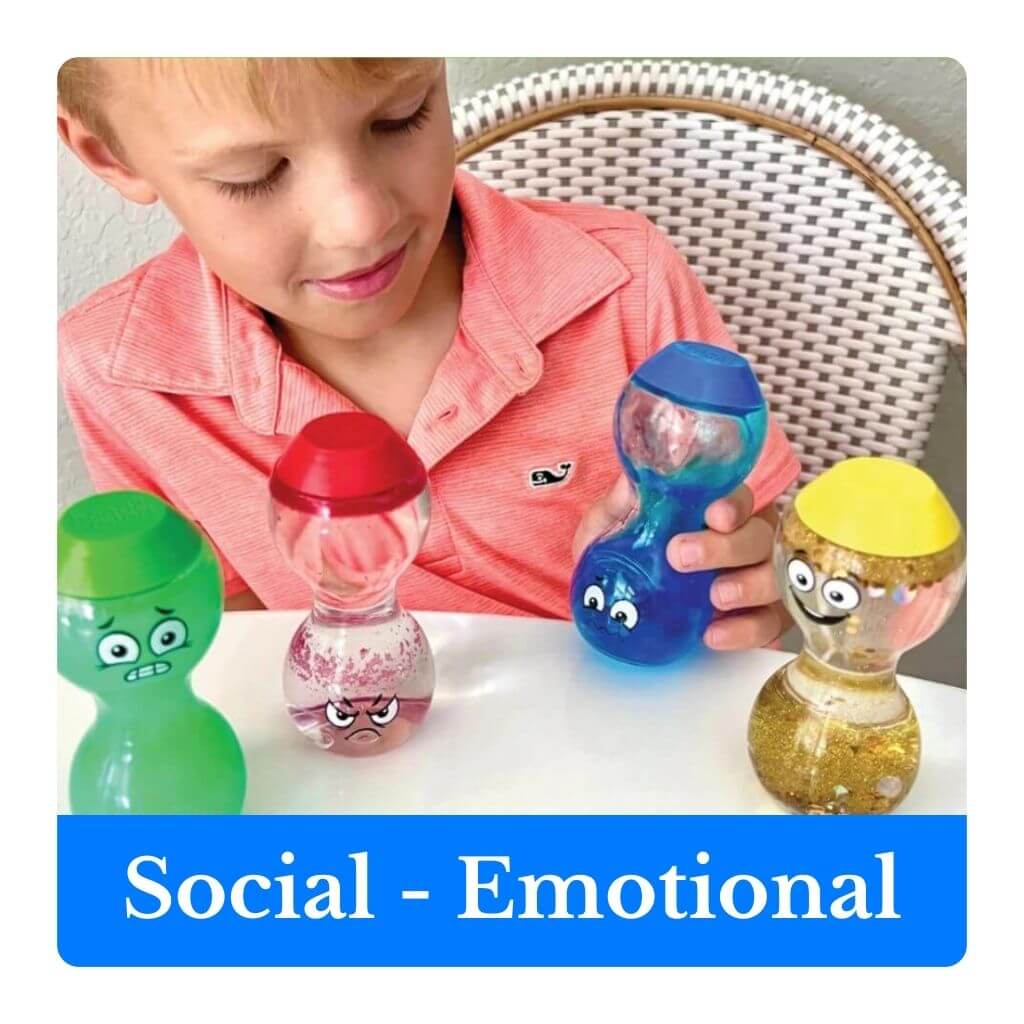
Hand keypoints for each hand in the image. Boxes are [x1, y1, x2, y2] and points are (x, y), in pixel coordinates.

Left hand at [572, 476, 790, 649]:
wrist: (622, 608)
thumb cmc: (626, 555)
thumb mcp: (611, 528)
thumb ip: (621, 507)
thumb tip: (630, 484)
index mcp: (720, 511)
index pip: (740, 498)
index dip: (733, 505)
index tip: (714, 516)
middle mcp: (749, 540)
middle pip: (760, 537)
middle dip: (727, 547)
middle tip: (683, 558)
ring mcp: (761, 580)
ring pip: (774, 579)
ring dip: (748, 586)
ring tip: (715, 597)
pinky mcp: (761, 619)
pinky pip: (768, 624)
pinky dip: (744, 631)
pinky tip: (713, 634)